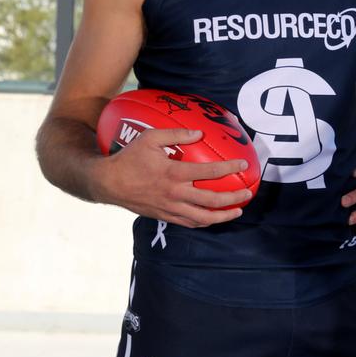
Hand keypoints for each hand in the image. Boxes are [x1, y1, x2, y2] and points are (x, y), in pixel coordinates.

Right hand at [95, 128, 251, 227]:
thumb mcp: (150, 138)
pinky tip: (213, 218)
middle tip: (248, 193)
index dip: (229, 168)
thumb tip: (199, 133)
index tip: (243, 164)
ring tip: (237, 211)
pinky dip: (204, 222)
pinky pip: (189, 223)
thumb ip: (176, 133)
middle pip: (212, 200)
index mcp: (174, 173)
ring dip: (223, 215)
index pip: (209, 172)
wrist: (107, 183)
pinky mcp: (164, 216)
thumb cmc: (129, 158)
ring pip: (202, 217)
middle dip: (233, 198)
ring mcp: (170, 207)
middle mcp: (175, 193)